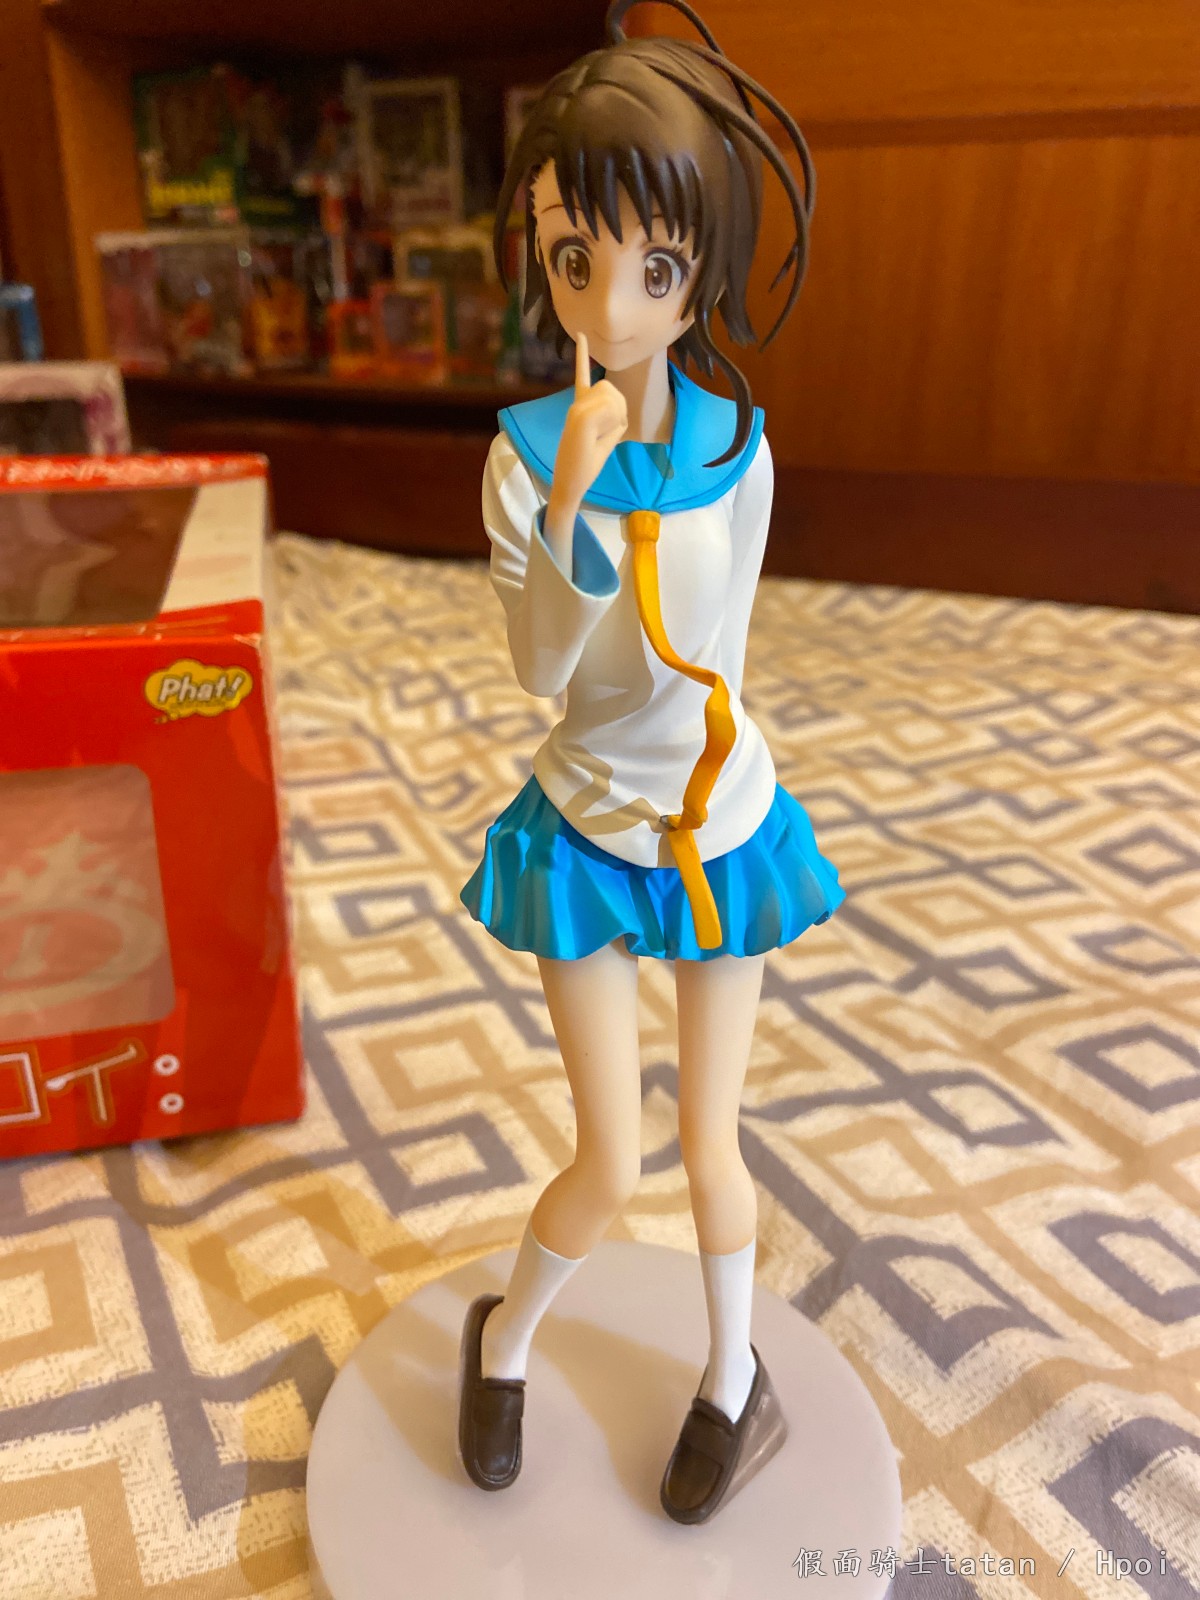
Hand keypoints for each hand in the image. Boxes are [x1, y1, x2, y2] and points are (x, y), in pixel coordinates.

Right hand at [548, 334, 627, 520]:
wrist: (569, 483)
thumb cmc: (585, 465)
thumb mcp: (605, 441)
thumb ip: (615, 422)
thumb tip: (620, 411)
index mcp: (580, 407)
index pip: (583, 377)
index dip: (582, 356)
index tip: (581, 336)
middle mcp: (577, 404)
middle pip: (612, 390)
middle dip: (620, 411)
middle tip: (605, 435)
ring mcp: (577, 410)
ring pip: (612, 399)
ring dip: (616, 419)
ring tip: (599, 439)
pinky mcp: (579, 418)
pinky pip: (601, 403)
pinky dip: (604, 408)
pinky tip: (586, 379)